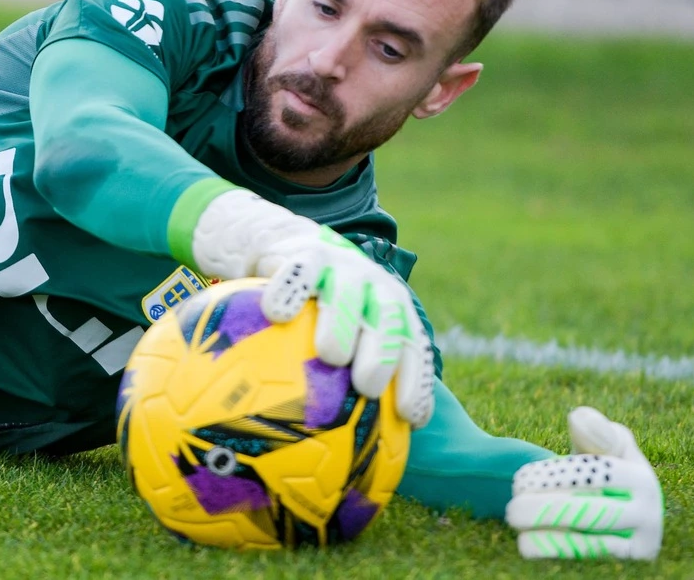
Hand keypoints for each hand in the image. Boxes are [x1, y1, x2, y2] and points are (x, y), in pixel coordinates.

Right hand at [186, 189, 435, 426]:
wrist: (292, 246)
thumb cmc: (321, 307)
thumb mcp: (345, 334)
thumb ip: (351, 375)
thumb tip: (355, 446)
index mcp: (393, 310)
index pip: (414, 348)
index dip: (416, 383)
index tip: (410, 419)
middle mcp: (374, 286)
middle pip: (388, 321)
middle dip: (383, 355)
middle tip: (367, 387)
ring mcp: (342, 267)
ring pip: (347, 294)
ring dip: (342, 324)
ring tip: (330, 355)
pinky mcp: (305, 254)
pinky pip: (298, 272)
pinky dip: (289, 291)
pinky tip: (277, 313)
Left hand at [509, 407, 661, 560]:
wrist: (596, 515)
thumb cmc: (588, 473)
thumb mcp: (594, 447)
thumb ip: (589, 430)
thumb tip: (579, 417)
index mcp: (643, 481)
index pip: (599, 476)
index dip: (558, 477)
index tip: (521, 479)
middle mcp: (648, 517)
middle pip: (593, 513)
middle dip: (546, 509)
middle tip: (511, 508)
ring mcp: (636, 546)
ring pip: (589, 542)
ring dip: (547, 532)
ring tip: (514, 521)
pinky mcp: (621, 566)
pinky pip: (584, 560)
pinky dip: (553, 551)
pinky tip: (525, 543)